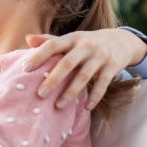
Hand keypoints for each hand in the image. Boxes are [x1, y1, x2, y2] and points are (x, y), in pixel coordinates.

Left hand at [21, 29, 146, 110]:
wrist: (121, 40)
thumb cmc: (87, 43)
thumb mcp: (71, 39)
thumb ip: (50, 40)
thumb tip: (27, 39)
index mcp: (72, 39)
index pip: (52, 45)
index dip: (38, 56)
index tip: (25, 68)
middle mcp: (85, 46)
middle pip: (67, 63)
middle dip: (53, 79)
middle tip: (40, 95)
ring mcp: (100, 56)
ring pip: (84, 76)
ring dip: (71, 92)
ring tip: (59, 106)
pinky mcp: (113, 66)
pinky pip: (103, 84)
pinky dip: (95, 96)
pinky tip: (86, 108)